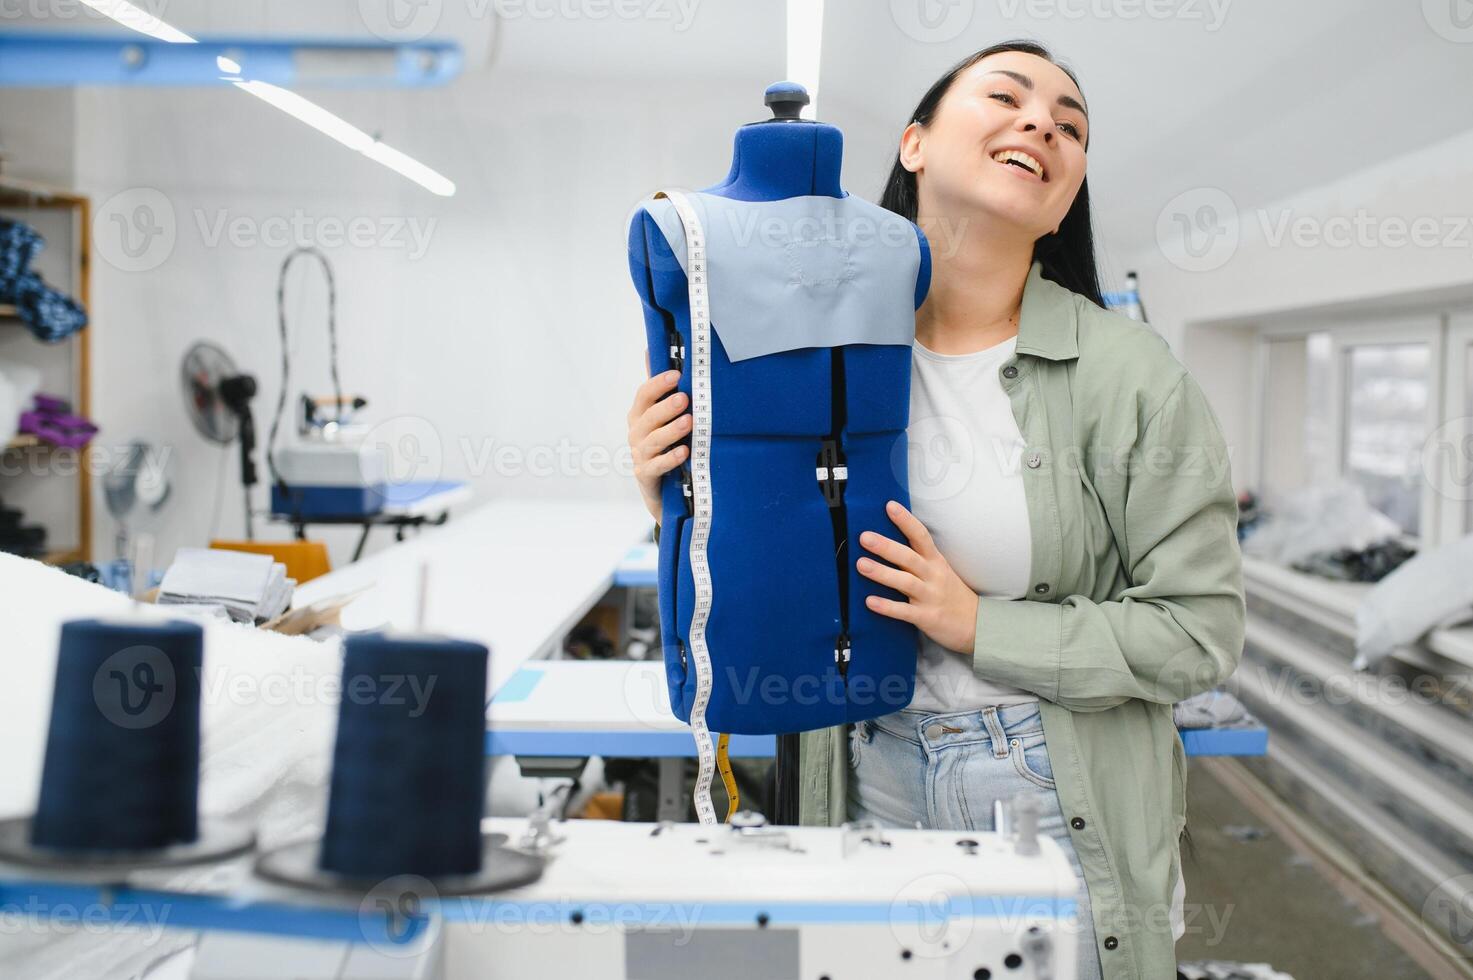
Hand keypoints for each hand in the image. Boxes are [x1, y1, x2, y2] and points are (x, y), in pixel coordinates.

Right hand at [627, 356, 690, 522]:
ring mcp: (640, 455)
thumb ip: (657, 388)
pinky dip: (670, 459)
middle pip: (648, 416)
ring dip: (671, 430)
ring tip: (688, 422)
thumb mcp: (660, 416)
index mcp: (639, 415)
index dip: (658, 384)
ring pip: (654, 441)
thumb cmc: (664, 445)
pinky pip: (657, 466)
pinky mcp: (646, 476)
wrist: (663, 490)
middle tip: (685, 398)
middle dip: (666, 406)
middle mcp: (636, 433)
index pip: (644, 395)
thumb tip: (649, 350)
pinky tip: (684, 452)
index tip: (677, 375)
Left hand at [856, 500, 979, 653]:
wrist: (977, 624)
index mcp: (935, 561)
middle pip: (909, 557)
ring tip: (861, 564)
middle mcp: (933, 576)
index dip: (906, 521)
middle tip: (865, 537)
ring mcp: (930, 596)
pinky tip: (870, 602)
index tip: (890, 506)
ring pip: (905, 582)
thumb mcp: (940, 570)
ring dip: (882, 573)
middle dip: (886, 546)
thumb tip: (887, 543)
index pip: (920, 536)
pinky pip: (905, 611)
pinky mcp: (927, 617)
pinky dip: (887, 607)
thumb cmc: (952, 595)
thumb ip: (917, 558)